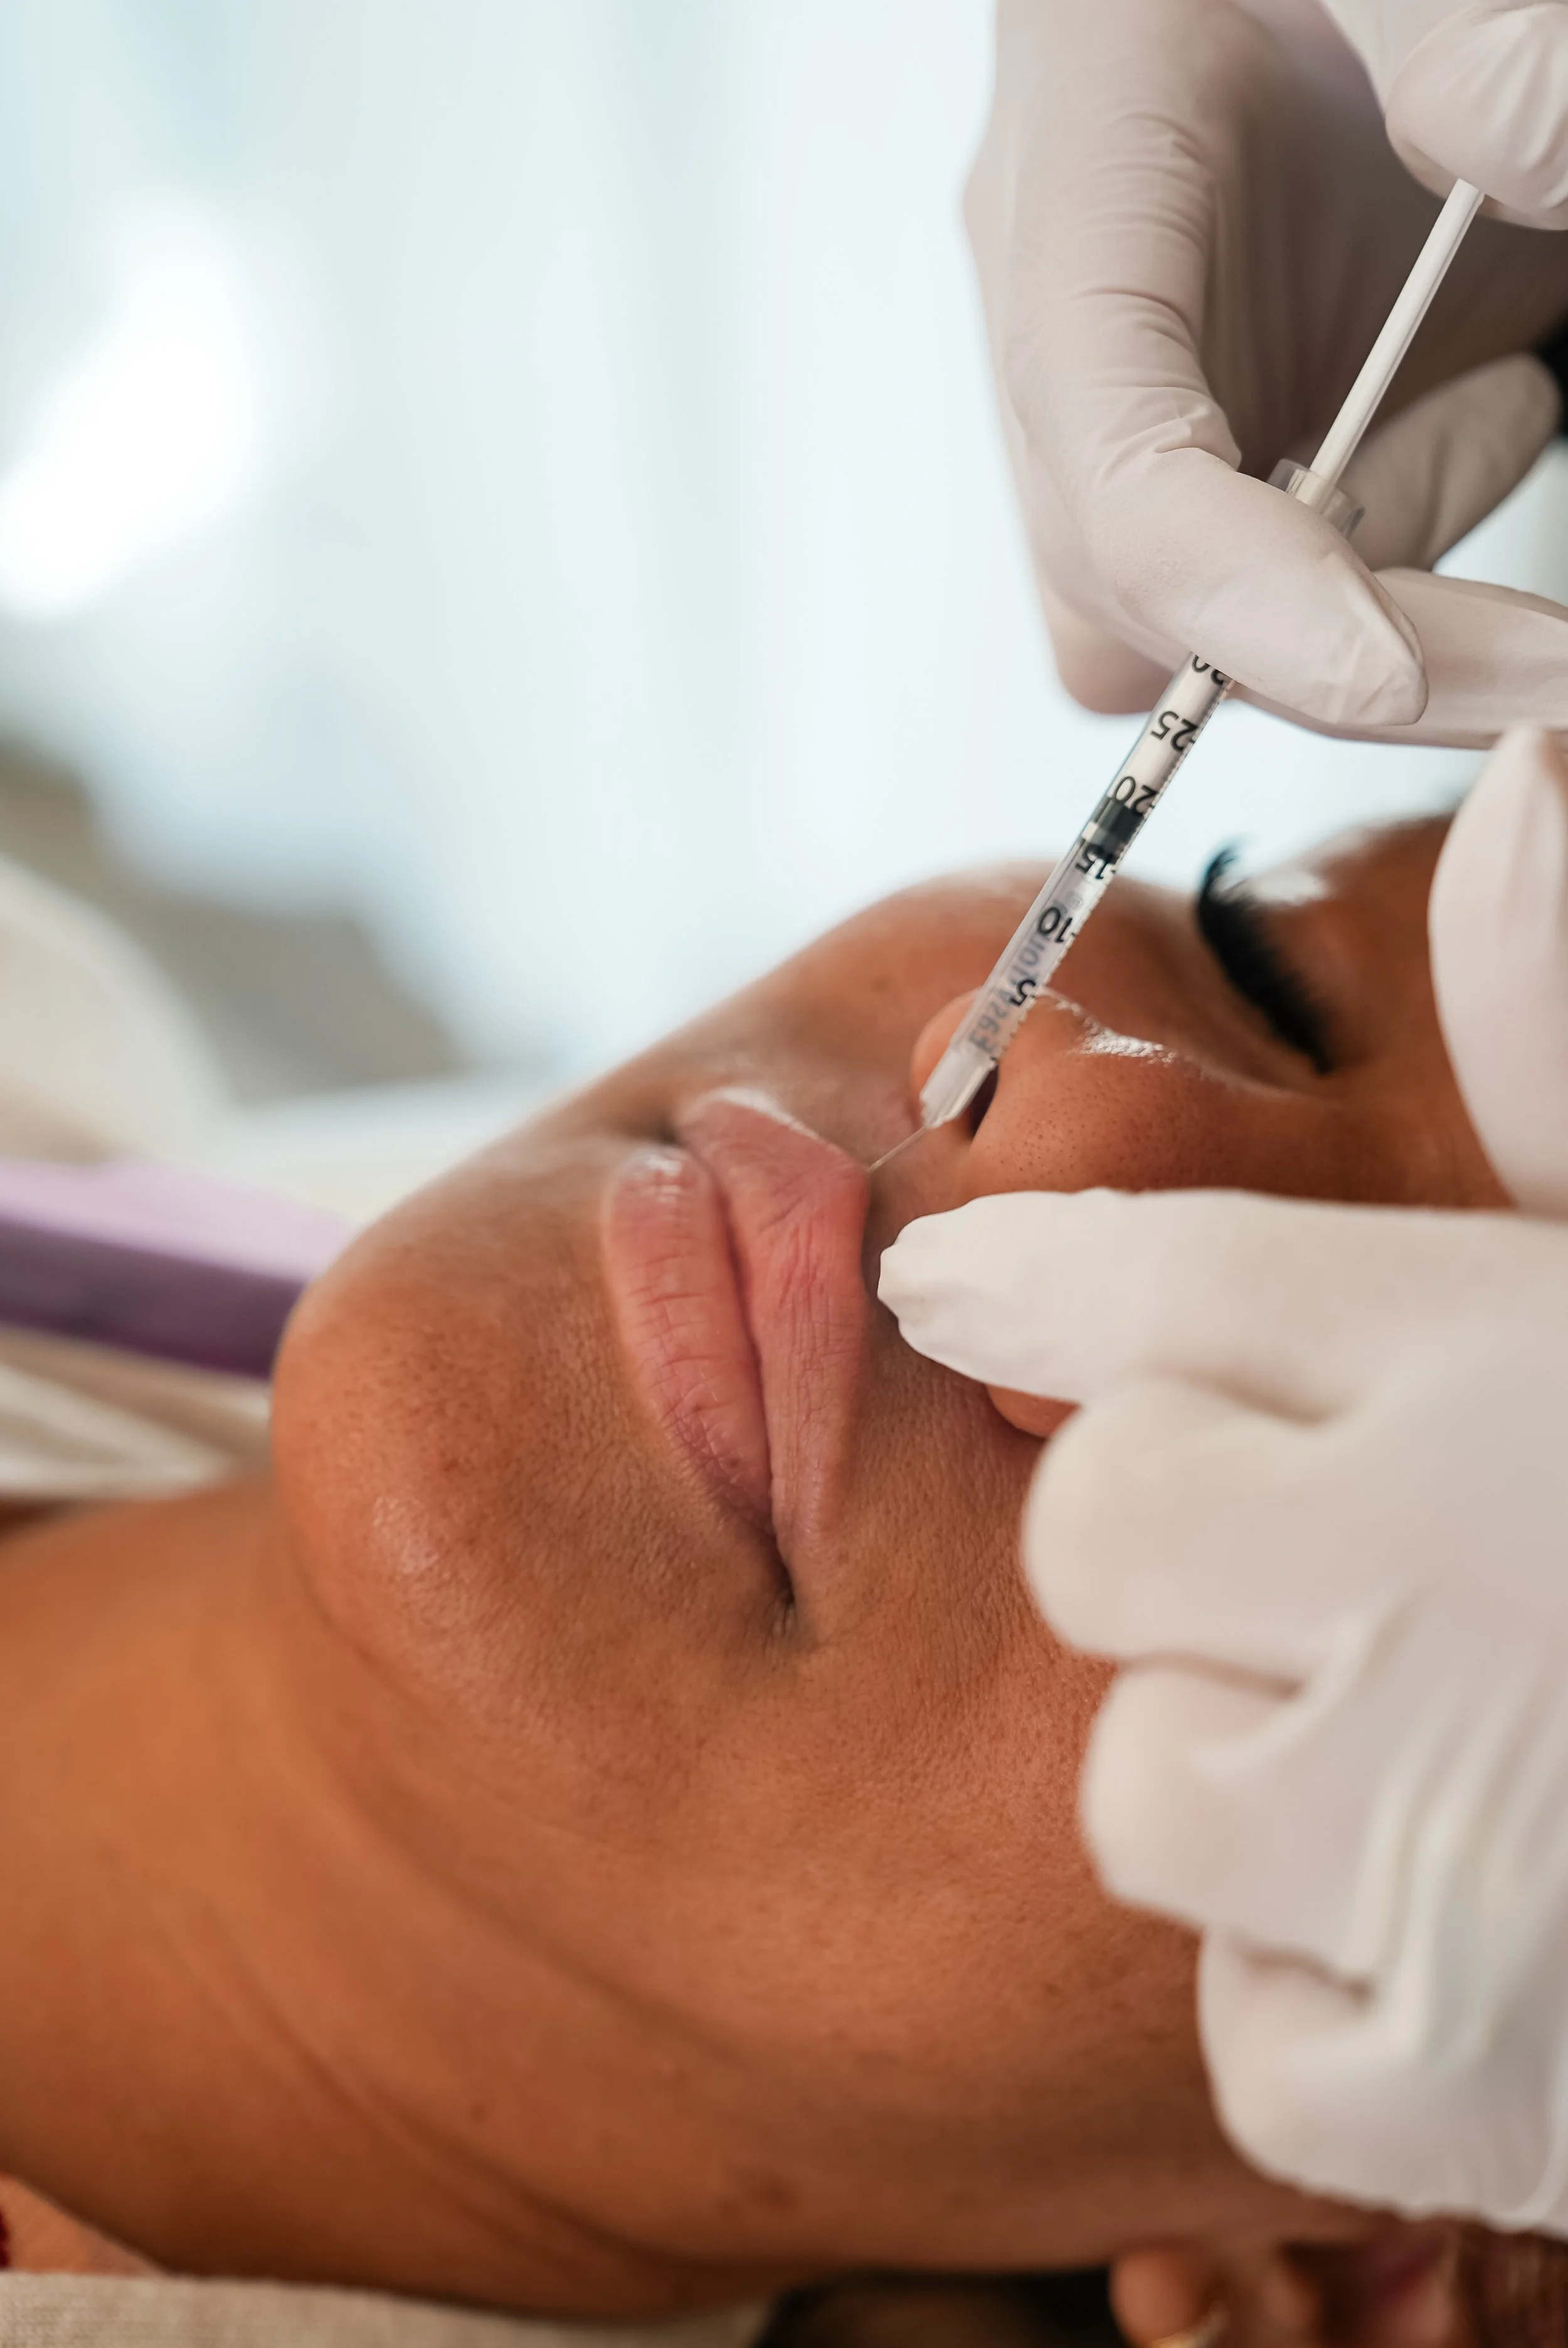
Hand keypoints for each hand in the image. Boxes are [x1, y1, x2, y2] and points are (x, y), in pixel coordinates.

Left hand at [877, 730, 1567, 2227]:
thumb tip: (1525, 799)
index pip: (1162, 1289)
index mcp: (1501, 1361)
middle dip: (1189, 1550)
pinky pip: (1262, 2040)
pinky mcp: (1460, 2088)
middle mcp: (1445, 1587)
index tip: (960, 1291)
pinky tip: (1460, 1941)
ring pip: (1154, 1791)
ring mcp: (1442, 1852)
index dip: (1051, 1289)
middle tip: (1357, 1583)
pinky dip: (1334, 2007)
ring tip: (1435, 1770)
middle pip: (1112, 1537)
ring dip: (1256, 1783)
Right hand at [970, 0, 1567, 739]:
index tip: (1396, 673)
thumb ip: (1453, 23)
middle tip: (1549, 660)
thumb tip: (1521, 139)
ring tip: (1502, 403)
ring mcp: (1127, 420)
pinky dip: (1394, 572)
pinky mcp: (1205, 458)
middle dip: (1348, 650)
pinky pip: (1260, 609)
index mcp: (1075, 198)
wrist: (1314, 0)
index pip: (1113, 473)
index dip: (1240, 600)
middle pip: (1138, 604)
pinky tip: (1471, 413)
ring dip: (1380, 595)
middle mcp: (1074, 342)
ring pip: (1189, 640)